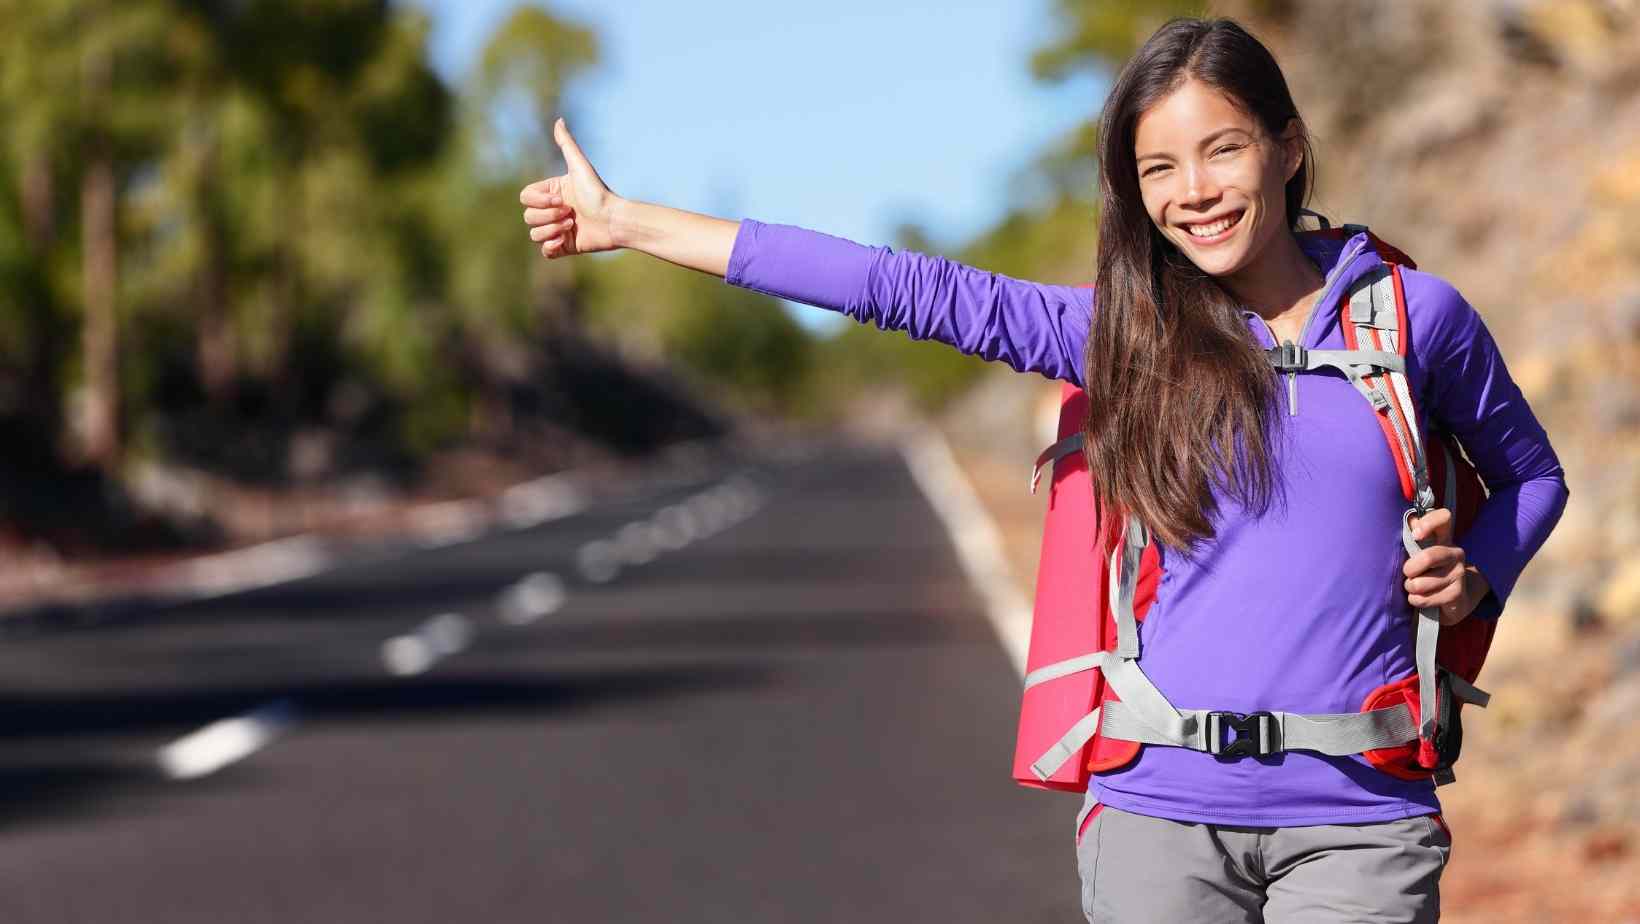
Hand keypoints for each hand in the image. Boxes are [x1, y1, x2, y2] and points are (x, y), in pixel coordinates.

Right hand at [520, 118, 618, 258]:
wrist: (615, 219)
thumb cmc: (599, 192)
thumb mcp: (580, 166)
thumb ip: (567, 144)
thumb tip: (559, 120)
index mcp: (551, 193)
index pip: (526, 197)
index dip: (539, 200)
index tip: (561, 199)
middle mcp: (552, 211)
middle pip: (528, 216)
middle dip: (548, 216)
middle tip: (570, 213)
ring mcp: (556, 229)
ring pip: (534, 233)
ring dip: (551, 230)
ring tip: (572, 226)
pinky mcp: (564, 247)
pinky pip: (545, 251)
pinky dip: (550, 246)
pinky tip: (564, 240)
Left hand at [1402, 507, 1488, 625]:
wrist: (1452, 600)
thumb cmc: (1427, 570)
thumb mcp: (1419, 552)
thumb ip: (1412, 538)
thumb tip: (1411, 522)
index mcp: (1444, 538)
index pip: (1443, 518)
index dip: (1428, 523)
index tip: (1416, 535)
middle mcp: (1455, 553)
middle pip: (1429, 556)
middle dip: (1410, 568)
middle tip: (1407, 573)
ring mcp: (1459, 573)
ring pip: (1421, 583)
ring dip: (1411, 587)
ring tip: (1414, 586)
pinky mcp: (1457, 594)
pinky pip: (1425, 598)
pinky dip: (1415, 600)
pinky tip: (1420, 598)